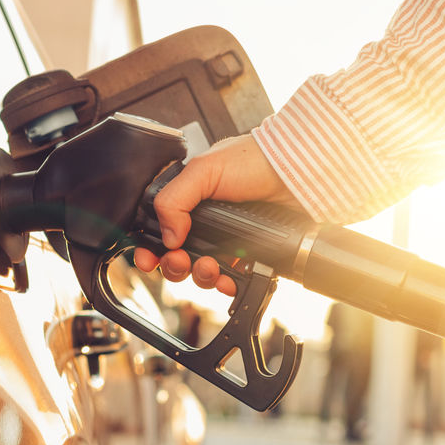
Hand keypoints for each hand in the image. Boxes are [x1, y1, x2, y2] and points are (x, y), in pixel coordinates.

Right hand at [132, 134, 297, 295]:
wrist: (296, 175)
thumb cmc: (254, 160)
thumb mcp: (204, 171)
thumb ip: (174, 200)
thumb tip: (167, 236)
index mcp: (187, 199)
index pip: (158, 229)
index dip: (150, 248)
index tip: (148, 260)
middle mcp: (203, 221)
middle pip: (175, 256)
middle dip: (175, 265)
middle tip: (181, 261)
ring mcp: (224, 239)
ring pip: (200, 271)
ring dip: (200, 276)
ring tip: (210, 267)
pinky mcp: (246, 253)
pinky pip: (228, 278)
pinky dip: (225, 284)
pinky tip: (228, 278)